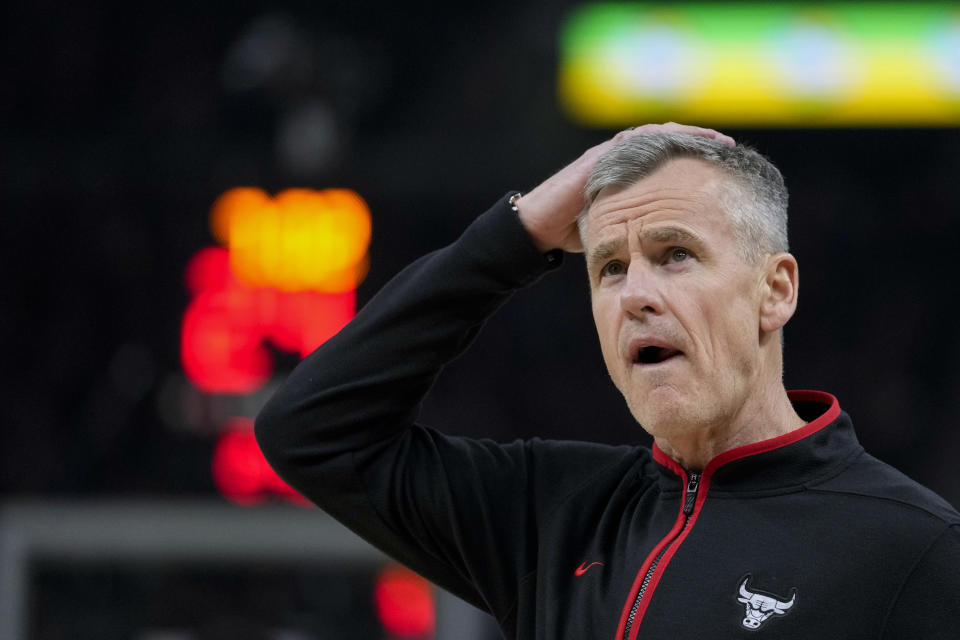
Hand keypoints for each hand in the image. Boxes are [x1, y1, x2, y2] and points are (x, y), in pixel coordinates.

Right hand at [514, 122, 734, 252]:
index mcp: (628, 175)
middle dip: (697, 140)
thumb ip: (634, 224)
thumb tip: (662, 244)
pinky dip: (656, 138)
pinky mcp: (598, 157)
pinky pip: (632, 142)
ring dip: (683, 134)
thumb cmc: (572, 228)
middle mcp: (620, 160)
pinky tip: (676, 139)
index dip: (695, 158)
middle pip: (667, 140)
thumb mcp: (613, 226)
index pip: (669, 158)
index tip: (725, 165)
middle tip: (726, 147)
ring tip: (710, 140)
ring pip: (653, 135)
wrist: (540, 225)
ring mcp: (609, 155)